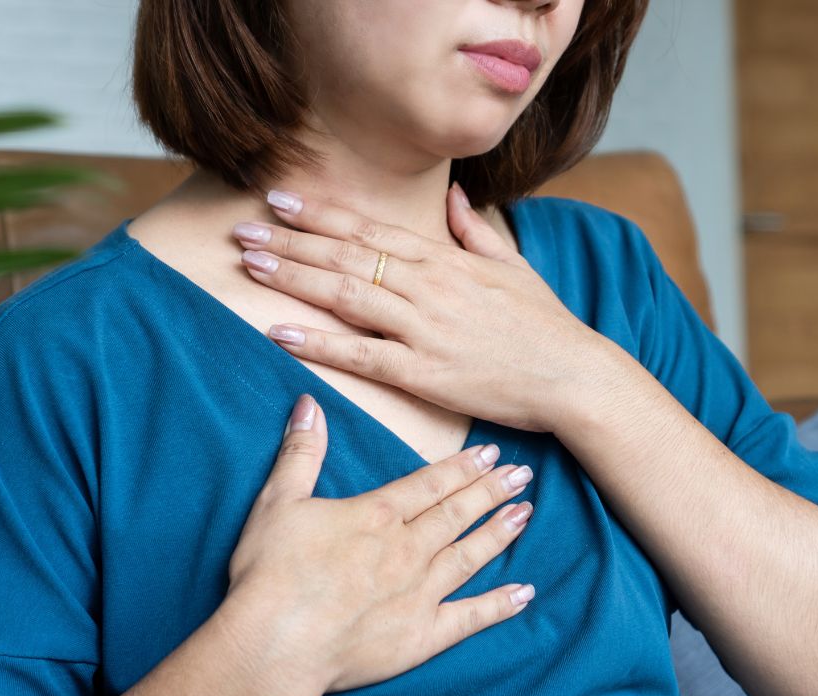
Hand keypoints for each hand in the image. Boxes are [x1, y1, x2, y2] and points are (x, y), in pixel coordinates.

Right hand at [225, 393, 537, 695]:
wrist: (276, 644)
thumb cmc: (272, 574)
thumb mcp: (278, 502)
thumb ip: (301, 452)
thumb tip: (310, 403)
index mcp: (377, 516)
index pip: (430, 484)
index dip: (462, 468)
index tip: (491, 454)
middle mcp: (407, 550)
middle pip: (457, 514)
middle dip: (491, 491)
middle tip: (522, 474)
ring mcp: (419, 594)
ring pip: (469, 556)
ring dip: (498, 534)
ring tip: (525, 514)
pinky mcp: (421, 636)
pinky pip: (469, 618)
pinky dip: (499, 606)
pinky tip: (525, 594)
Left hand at [231, 183, 606, 432]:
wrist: (574, 375)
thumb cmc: (544, 324)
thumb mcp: (512, 266)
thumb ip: (475, 231)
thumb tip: (456, 199)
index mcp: (445, 260)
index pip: (370, 229)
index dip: (320, 213)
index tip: (280, 199)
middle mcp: (429, 286)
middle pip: (347, 255)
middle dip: (291, 239)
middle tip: (243, 228)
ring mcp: (424, 328)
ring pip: (346, 294)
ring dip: (295, 276)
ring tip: (251, 263)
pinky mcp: (424, 372)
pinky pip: (361, 354)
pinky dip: (318, 342)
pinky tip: (279, 332)